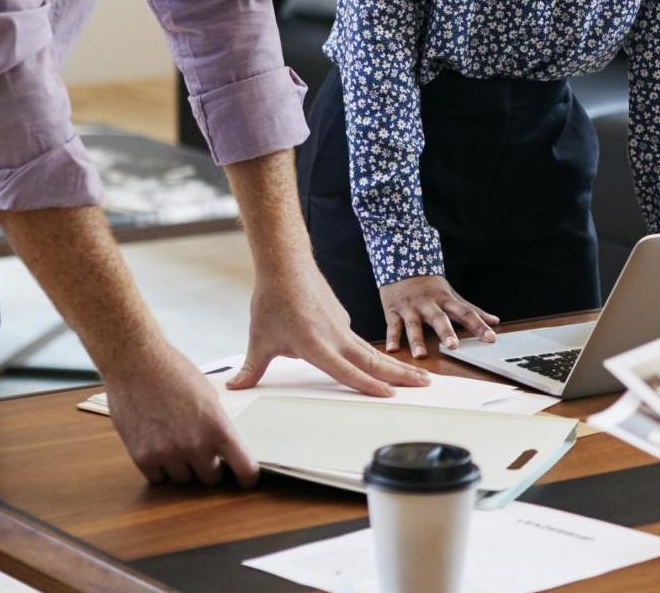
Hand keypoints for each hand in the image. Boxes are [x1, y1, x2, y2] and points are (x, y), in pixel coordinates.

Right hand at [104, 341, 258, 486]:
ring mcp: (167, 453)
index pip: (243, 468)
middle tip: (203, 452)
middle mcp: (195, 445)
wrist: (136, 364)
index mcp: (218, 427)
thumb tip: (224, 448)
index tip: (245, 480)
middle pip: (211, 478)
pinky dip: (160, 468)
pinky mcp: (142, 457)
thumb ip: (217, 425)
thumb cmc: (175, 373)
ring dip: (183, 467)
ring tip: (176, 442)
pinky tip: (159, 447)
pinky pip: (158, 478)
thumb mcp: (209, 397)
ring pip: (183, 479)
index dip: (247, 477)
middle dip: (210, 467)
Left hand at [230, 258, 429, 390]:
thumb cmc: (273, 301)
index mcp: (317, 345)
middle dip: (401, 374)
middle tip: (425, 385)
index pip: (347, 371)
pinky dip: (373, 354)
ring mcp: (342, 326)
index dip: (369, 385)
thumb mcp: (260, 339)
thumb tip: (234, 387)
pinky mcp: (341, 318)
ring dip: (394, 365)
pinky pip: (358, 341)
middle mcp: (336, 337)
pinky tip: (377, 362)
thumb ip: (252, 368)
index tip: (391, 395)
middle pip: (374, 360)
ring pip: (372, 351)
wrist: (286, 264)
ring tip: (416, 376)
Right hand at [373, 274, 501, 359]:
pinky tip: (392, 349)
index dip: (479, 325)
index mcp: (446, 300)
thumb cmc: (431, 286)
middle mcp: (429, 304)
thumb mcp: (452, 295)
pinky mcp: (393, 311)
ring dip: (417, 340)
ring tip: (421, 355)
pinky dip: (392, 337)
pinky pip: (392, 326)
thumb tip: (495, 321)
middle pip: (439, 318)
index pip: (466, 313)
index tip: (491, 338)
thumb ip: (472, 310)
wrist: (402, 264)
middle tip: (453, 347)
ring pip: (414, 325)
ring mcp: (410, 308)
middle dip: (446, 332)